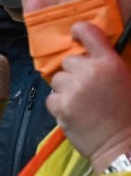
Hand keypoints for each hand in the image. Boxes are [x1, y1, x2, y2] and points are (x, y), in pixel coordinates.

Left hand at [48, 21, 130, 173]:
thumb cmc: (129, 115)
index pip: (89, 32)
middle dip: (75, 72)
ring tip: (83, 104)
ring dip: (66, 89)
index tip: (76, 35)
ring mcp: (73, 89)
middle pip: (69, 61)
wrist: (122, 145)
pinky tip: (75, 113)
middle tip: (89, 89)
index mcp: (110, 63)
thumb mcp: (126, 82)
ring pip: (58, 80)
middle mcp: (89, 71)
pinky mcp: (60, 105)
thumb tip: (93, 58)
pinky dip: (60, 105)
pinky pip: (52, 97)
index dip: (79, 30)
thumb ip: (109, 67)